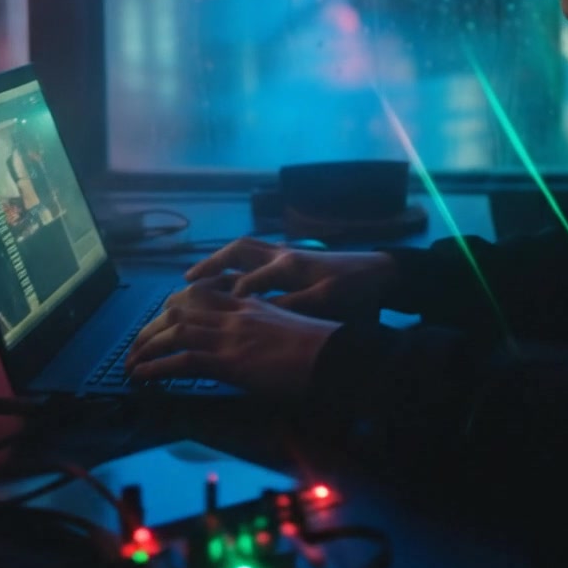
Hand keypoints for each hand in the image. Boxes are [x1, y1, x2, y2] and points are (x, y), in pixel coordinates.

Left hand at [125, 282, 339, 396]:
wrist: (335, 355)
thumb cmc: (322, 348)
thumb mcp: (287, 331)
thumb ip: (265, 331)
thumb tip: (253, 347)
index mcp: (251, 305)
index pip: (202, 295)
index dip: (175, 305)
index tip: (161, 318)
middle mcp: (236, 313)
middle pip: (180, 309)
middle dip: (152, 327)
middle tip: (136, 345)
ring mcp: (232, 334)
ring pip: (175, 330)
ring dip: (146, 346)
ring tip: (130, 363)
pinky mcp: (230, 359)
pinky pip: (182, 359)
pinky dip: (156, 367)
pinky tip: (142, 376)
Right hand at [184, 236, 400, 319]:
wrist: (382, 273)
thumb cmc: (357, 291)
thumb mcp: (328, 302)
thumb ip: (293, 306)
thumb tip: (258, 312)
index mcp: (289, 266)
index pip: (246, 281)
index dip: (224, 299)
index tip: (204, 317)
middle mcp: (282, 254)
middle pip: (237, 252)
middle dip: (210, 266)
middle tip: (185, 282)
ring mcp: (287, 253)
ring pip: (244, 250)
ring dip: (219, 260)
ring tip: (195, 277)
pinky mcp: (294, 258)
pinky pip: (255, 254)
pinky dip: (236, 262)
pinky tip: (228, 276)